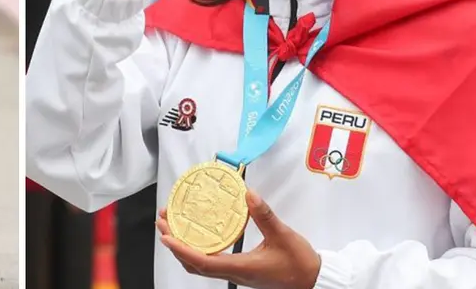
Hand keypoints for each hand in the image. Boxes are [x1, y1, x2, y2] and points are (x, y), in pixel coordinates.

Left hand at [156, 191, 321, 288]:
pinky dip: (197, 250)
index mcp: (241, 268)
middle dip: (175, 244)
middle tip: (163, 222)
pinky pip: (210, 263)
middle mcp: (233, 274)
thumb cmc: (299, 262)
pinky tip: (196, 234)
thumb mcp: (283, 234)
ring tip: (173, 226)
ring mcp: (235, 274)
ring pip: (200, 266)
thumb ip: (264, 215)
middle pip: (194, 264)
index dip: (182, 249)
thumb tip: (248, 194)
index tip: (166, 236)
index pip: (203, 262)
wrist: (312, 281)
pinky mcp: (239, 271)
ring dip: (183, 247)